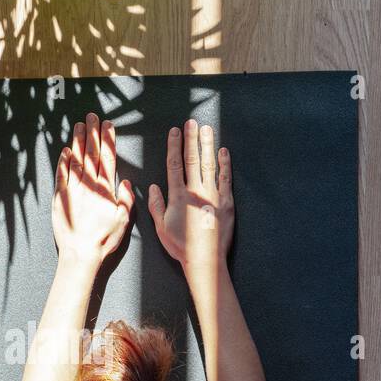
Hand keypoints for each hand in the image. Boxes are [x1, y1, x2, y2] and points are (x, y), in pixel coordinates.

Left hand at [52, 113, 134, 267]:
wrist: (80, 253)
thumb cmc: (103, 240)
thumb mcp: (124, 221)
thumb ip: (126, 199)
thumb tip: (126, 182)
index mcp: (106, 190)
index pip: (108, 158)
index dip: (108, 140)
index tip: (108, 125)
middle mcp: (89, 186)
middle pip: (91, 153)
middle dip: (92, 133)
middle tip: (92, 116)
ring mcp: (73, 190)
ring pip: (76, 160)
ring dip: (77, 141)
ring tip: (79, 125)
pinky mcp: (60, 198)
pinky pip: (61, 175)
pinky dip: (63, 162)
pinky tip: (65, 151)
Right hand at [148, 120, 233, 269]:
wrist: (204, 259)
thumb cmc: (180, 246)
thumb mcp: (161, 227)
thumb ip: (157, 205)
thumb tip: (154, 187)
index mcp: (178, 196)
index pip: (174, 164)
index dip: (174, 146)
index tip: (175, 131)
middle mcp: (195, 191)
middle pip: (192, 159)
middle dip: (191, 139)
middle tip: (191, 122)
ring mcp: (213, 195)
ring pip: (210, 164)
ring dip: (207, 145)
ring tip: (207, 129)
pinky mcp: (226, 202)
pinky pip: (226, 178)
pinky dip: (225, 164)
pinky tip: (223, 151)